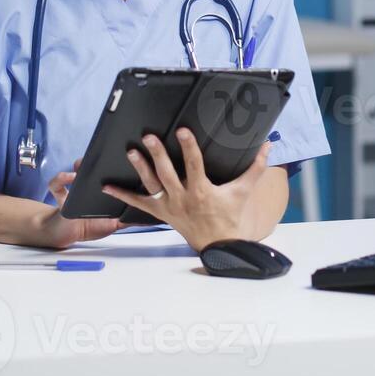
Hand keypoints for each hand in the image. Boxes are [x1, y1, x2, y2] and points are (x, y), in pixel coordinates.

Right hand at [40, 159, 127, 248]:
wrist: (66, 233)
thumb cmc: (89, 226)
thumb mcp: (113, 224)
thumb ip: (128, 220)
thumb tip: (149, 218)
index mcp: (102, 190)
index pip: (110, 173)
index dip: (116, 164)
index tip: (128, 155)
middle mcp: (89, 185)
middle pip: (95, 166)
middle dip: (100, 158)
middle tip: (108, 154)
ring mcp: (74, 187)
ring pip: (76, 168)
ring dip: (81, 163)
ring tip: (86, 163)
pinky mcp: (61, 195)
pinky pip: (57, 184)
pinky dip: (61, 178)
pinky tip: (69, 177)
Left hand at [104, 129, 272, 252]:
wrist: (219, 244)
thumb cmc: (231, 216)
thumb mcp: (244, 191)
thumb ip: (256, 167)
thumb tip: (267, 146)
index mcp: (202, 191)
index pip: (194, 164)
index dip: (188, 147)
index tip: (182, 131)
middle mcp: (182, 198)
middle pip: (167, 173)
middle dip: (157, 154)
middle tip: (148, 137)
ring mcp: (169, 206)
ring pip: (151, 185)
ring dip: (140, 168)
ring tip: (131, 152)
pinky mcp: (160, 213)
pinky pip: (138, 204)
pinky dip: (122, 195)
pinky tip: (107, 186)